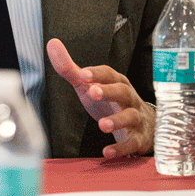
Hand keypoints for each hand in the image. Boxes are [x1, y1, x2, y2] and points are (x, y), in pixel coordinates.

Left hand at [46, 38, 154, 157]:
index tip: (83, 74)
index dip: (97, 73)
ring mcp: (136, 118)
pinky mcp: (139, 138)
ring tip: (101, 125)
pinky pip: (133, 143)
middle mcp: (128, 98)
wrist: (142, 125)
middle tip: (93, 93)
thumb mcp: (89, 85)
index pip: (109, 74)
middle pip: (122, 91)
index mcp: (116, 82)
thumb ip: (70, 68)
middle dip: (109, 91)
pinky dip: (121, 147)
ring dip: (117, 120)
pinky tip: (106, 152)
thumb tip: (52, 43)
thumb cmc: (109, 100)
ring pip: (131, 116)